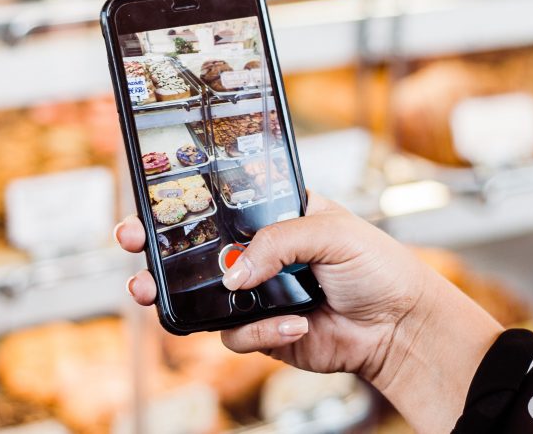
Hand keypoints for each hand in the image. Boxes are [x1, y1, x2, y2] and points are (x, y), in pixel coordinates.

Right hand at [115, 192, 502, 432]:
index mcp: (276, 216)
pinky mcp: (264, 334)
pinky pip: (236, 335)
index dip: (185, 200)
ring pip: (202, 297)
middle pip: (196, 250)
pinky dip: (262, 331)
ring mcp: (259, 295)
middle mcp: (261, 254)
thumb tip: (233, 274)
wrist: (400, 327)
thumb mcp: (332, 231)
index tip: (152, 197)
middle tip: (131, 243)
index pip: (222, 203)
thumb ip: (277, 242)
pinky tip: (297, 325)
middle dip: (156, 248)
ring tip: (152, 292)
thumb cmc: (378, 267)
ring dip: (178, 296)